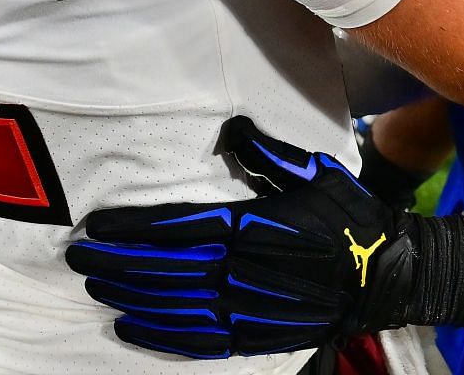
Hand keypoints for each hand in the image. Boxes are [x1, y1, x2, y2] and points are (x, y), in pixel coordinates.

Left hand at [66, 117, 463, 358]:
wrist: (386, 274)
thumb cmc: (348, 215)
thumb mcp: (314, 170)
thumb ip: (266, 152)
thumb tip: (230, 125)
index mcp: (254, 225)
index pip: (178, 226)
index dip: (133, 228)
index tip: (96, 225)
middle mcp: (245, 269)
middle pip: (166, 268)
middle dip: (117, 262)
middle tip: (78, 256)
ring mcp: (249, 306)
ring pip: (174, 304)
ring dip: (130, 295)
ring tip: (96, 284)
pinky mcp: (255, 333)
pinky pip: (198, 339)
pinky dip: (159, 334)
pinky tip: (128, 326)